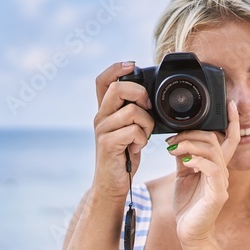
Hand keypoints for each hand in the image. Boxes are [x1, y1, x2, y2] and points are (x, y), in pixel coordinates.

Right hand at [91, 62, 154, 201]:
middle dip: (140, 94)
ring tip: (143, 137)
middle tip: (147, 109)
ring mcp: (102, 130)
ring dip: (147, 124)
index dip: (116, 68)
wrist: (113, 184)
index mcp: (105, 111)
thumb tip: (149, 98)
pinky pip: (133, 130)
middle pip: (117, 88)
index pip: (103, 80)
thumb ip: (135, 114)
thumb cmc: (125, 157)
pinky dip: (142, 138)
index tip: (132, 65)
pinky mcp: (108, 144)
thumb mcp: (130, 130)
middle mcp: (100, 117)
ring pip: (132, 111)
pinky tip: (138, 147)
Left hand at [167, 99, 240, 243]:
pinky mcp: (218, 194)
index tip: (230, 104)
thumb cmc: (188, 205)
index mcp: (216, 165)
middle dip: (192, 134)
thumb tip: (178, 138)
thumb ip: (184, 156)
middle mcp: (222, 172)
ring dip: (190, 145)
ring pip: (212, 151)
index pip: (229, 139)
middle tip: (172, 140)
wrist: (189, 232)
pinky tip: (186, 162)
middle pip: (215, 140)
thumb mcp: (182, 175)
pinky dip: (198, 161)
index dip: (232, 121)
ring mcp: (222, 183)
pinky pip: (212, 170)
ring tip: (173, 149)